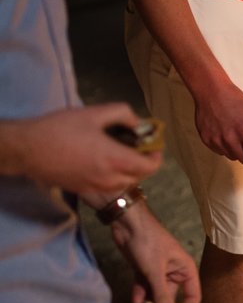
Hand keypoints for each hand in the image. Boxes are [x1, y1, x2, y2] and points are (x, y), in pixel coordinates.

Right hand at [2, 105, 161, 196]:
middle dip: (144, 161)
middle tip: (136, 145)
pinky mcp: (83, 189)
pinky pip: (108, 186)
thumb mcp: (93, 113)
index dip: (157, 155)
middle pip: (140, 175)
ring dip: (129, 169)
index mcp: (116, 159)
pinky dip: (114, 175)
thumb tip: (137, 122)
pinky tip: (102, 160)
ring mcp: (96, 187)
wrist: (26, 149)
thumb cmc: (59, 129)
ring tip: (120, 151)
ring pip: (125, 182)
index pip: (151, 166)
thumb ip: (122, 113)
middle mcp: (109, 178)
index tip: (152, 144)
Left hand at [110, 206, 200, 302]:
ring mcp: (158, 271)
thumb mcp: (155, 271)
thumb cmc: (148, 242)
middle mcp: (174, 272)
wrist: (127, 223)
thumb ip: (162, 295)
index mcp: (185, 270)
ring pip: (155, 294)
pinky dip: (140, 295)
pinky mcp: (143, 269)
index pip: (192, 295)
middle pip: (171, 298)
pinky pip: (144, 286)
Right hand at [192, 81, 242, 166]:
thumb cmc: (236, 101)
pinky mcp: (207, 140)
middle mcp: (230, 137)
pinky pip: (221, 152)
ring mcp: (217, 140)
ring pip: (233, 157)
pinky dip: (226, 147)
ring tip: (236, 135)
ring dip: (238, 151)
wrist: (211, 91)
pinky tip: (225, 134)